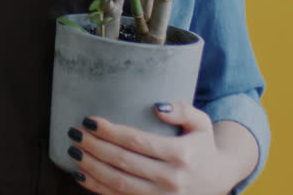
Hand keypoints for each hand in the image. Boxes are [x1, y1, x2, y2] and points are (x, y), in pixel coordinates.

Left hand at [67, 102, 243, 194]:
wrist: (218, 180)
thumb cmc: (203, 146)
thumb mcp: (201, 123)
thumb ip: (182, 110)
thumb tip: (157, 106)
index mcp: (181, 154)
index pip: (137, 141)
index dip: (110, 131)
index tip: (90, 121)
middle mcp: (171, 179)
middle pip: (123, 162)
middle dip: (95, 147)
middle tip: (75, 133)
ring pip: (118, 183)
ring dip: (92, 167)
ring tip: (74, 151)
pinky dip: (97, 188)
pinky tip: (82, 174)